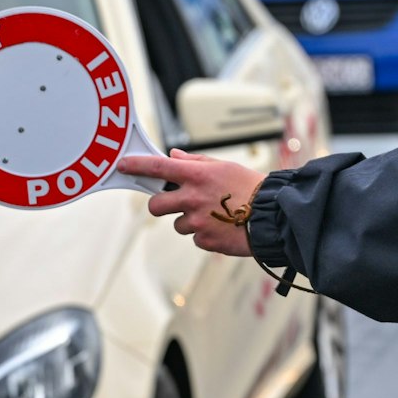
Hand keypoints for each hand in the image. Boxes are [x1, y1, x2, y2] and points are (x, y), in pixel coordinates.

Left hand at [120, 149, 266, 257]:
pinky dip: (206, 234)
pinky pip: (195, 238)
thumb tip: (173, 156)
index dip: (137, 165)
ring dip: (190, 221)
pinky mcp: (204, 240)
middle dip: (161, 205)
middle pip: (156, 205)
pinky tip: (223, 227)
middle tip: (176, 204)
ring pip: (178, 224)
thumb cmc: (251, 187)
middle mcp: (192, 198)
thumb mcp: (224, 167)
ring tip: (215, 216)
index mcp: (197, 175)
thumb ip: (195, 162)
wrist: (273, 216)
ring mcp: (197, 221)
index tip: (123, 165)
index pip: (158, 167)